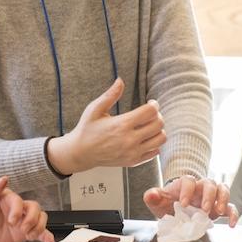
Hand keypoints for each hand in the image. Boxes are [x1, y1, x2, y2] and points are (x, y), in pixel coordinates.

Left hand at [0, 177, 53, 241]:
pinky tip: (49, 241)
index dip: (18, 211)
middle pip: (34, 207)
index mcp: (5, 198)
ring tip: (29, 236)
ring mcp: (20, 221)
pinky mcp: (22, 234)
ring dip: (39, 226)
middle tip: (23, 230)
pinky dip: (45, 235)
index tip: (11, 221)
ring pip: (39, 218)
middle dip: (31, 219)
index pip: (19, 201)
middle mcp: (15, 208)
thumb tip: (4, 178)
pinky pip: (38, 232)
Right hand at [47, 79, 164, 174]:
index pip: (150, 112)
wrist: (80, 153)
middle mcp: (129, 140)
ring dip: (158, 130)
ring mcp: (132, 152)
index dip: (154, 104)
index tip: (151, 103)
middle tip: (151, 113)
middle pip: (158, 124)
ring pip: (160, 139)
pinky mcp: (133, 161)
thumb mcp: (95, 109)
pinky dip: (154, 144)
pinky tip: (145, 138)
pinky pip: (155, 152)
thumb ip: (110, 95)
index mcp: (121, 124)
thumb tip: (120, 80)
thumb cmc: (87, 129)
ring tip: (149, 126)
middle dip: (158, 115)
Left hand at [143, 176, 238, 225]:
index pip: (189, 180)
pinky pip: (230, 206)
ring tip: (219, 212)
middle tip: (204, 209)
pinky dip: (233, 213)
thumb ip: (153, 197)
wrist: (176, 209)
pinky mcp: (219, 207)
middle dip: (208, 195)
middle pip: (209, 183)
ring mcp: (211, 196)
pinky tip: (231, 224)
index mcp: (185, 184)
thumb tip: (151, 194)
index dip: (187, 190)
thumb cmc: (168, 203)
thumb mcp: (158, 201)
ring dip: (223, 199)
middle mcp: (200, 187)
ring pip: (223, 189)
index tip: (183, 204)